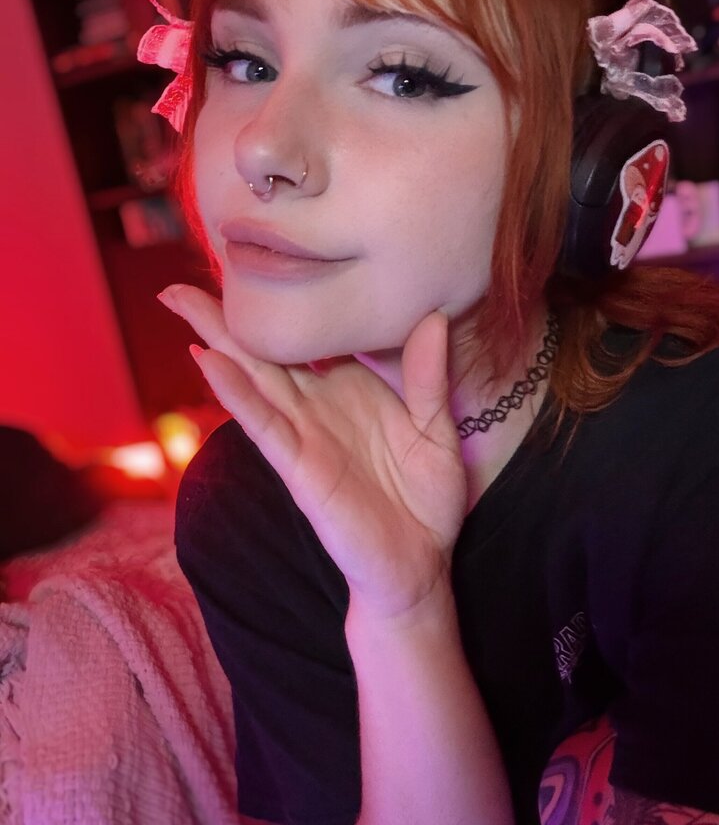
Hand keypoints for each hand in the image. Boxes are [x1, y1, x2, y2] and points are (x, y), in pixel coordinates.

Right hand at [158, 286, 467, 618]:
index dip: (277, 303)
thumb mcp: (434, 427)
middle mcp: (316, 406)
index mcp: (345, 388)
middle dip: (220, 316)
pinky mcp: (301, 469)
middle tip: (177, 280)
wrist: (419, 565)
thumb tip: (433, 314)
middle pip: (262, 351)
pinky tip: (210, 362)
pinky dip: (236, 393)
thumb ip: (427, 375)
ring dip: (215, 340)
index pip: (305, 337)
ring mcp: (303, 436)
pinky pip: (265, 425)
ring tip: (179, 302)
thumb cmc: (422, 498)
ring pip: (252, 378)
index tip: (251, 259)